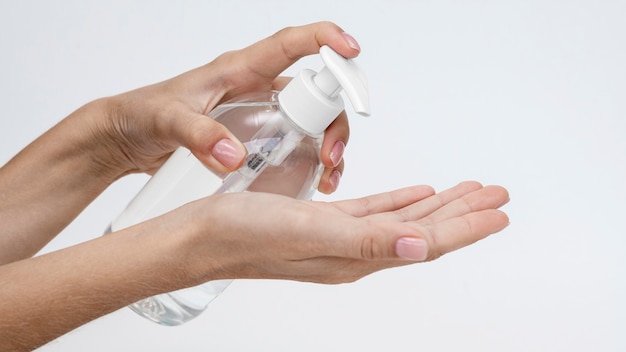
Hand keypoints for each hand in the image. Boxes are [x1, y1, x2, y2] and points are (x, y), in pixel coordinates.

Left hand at [95, 21, 358, 192]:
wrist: (126, 138)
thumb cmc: (142, 114)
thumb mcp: (166, 120)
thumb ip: (197, 134)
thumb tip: (234, 156)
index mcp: (240, 70)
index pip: (292, 43)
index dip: (326, 39)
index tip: (351, 50)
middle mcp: (257, 89)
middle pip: (316, 93)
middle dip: (335, 120)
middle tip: (330, 155)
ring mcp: (261, 115)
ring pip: (314, 121)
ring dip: (330, 145)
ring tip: (328, 175)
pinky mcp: (257, 139)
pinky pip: (298, 144)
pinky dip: (313, 162)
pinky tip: (313, 181)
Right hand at [162, 181, 508, 284]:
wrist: (200, 236)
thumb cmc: (244, 235)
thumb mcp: (308, 232)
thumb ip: (367, 239)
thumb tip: (422, 246)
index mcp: (358, 256)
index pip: (426, 242)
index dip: (466, 227)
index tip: (499, 212)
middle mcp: (355, 251)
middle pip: (423, 231)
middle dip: (463, 213)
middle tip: (496, 195)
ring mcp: (341, 238)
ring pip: (403, 219)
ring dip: (437, 206)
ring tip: (467, 191)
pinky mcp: (324, 223)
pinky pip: (374, 211)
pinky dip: (400, 201)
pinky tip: (415, 195)